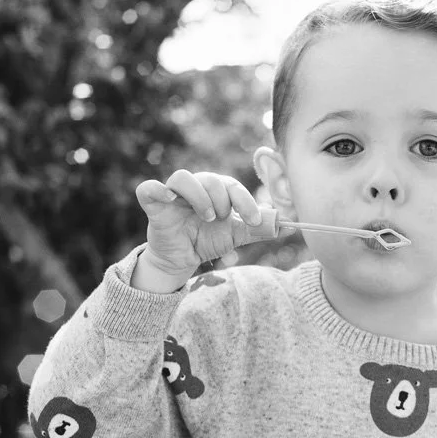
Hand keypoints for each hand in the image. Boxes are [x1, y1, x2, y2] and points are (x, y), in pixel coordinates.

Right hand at [132, 170, 272, 289]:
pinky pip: (148, 188)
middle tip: (222, 220)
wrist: (182, 259)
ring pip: (183, 178)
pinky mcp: (153, 204)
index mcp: (216, 190)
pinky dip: (157, 190)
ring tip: (207, 217)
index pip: (233, 186)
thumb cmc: (207, 240)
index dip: (246, 202)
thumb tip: (288, 224)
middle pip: (210, 179)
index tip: (253, 220)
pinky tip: (169, 199)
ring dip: (199, 196)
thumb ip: (258, 228)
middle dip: (223, 201)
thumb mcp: (236, 235)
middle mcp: (195, 186)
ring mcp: (172, 194)